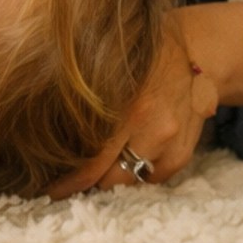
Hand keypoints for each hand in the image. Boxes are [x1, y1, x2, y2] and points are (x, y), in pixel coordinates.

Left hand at [52, 10, 218, 196]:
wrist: (198, 53)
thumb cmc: (144, 53)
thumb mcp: (110, 62)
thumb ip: (84, 91)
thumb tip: (44, 116)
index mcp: (131, 108)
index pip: (93, 160)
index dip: (70, 181)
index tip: (49, 189)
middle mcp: (154, 131)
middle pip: (111, 179)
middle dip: (87, 185)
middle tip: (64, 184)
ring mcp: (171, 146)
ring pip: (132, 182)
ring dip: (113, 178)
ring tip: (95, 168)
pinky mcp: (183, 155)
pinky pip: (153, 178)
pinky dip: (138, 173)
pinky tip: (126, 158)